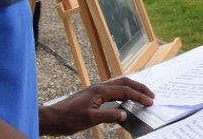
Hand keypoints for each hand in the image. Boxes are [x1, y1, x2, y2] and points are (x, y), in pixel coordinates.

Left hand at [39, 77, 154, 135]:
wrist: (51, 118)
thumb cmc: (68, 119)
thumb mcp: (90, 119)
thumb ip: (109, 115)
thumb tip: (125, 113)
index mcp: (100, 91)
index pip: (125, 91)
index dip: (139, 96)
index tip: (150, 102)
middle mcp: (99, 87)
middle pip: (124, 83)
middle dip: (139, 88)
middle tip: (151, 95)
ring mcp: (95, 90)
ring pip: (118, 85)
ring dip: (132, 89)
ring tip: (142, 95)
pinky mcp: (92, 95)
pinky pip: (112, 91)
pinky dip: (123, 93)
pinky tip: (124, 100)